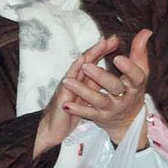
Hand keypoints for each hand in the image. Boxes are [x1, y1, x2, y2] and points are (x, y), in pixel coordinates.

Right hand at [34, 36, 119, 156]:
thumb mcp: (84, 97)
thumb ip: (93, 84)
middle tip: (111, 37)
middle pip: (87, 60)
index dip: (103, 51)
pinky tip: (80, 61)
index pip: (93, 62)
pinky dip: (74, 69)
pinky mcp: (62, 96)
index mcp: (81, 81)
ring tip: (101, 43)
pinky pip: (69, 81)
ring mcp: (67, 86)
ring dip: (90, 54)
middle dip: (99, 48)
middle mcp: (74, 80)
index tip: (115, 40)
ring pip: (79, 67)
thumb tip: (106, 73)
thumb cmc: (69, 112)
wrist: (52, 129)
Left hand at [60, 29, 152, 145]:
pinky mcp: (101, 117)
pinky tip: (65, 104)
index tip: (117, 57)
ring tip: (67, 81)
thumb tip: (146, 31)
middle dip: (100, 77)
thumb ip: (139, 51)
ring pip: (98, 100)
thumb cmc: (132, 87)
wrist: (128, 119)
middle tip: (86, 66)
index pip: (136, 76)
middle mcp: (125, 97)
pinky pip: (88, 113)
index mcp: (135, 84)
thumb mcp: (139, 71)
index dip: (128, 67)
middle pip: (114, 87)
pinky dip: (77, 109)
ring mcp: (112, 108)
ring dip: (82, 91)